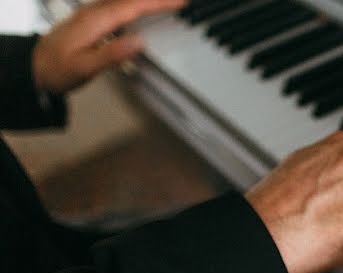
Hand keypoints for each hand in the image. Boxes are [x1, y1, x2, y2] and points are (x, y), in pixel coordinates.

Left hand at [32, 0, 185, 94]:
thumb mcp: (85, 67)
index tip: (179, 2)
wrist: (34, 68)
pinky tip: (140, 9)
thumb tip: (138, 42)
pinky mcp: (90, 19)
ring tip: (166, 2)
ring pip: (124, 0)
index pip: (133, 6)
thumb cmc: (57, 69)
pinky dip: (134, 4)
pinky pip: (118, 5)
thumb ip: (112, 54)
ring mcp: (91, 14)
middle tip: (180, 1)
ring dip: (146, 1)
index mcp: (95, 21)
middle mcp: (93, 12)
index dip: (158, 3)